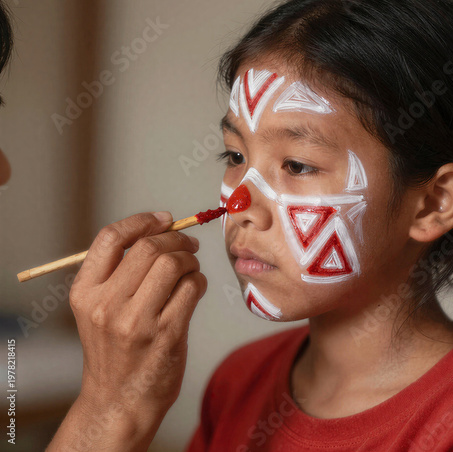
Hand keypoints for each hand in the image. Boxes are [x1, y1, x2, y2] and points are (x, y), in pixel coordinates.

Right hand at [63, 211, 205, 448]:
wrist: (120, 400)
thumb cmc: (114, 348)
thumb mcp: (98, 308)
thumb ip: (119, 271)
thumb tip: (161, 228)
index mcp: (85, 292)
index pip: (110, 238)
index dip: (141, 221)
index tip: (164, 219)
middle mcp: (106, 305)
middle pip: (148, 247)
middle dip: (176, 238)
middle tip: (188, 244)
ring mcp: (136, 321)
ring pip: (174, 263)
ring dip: (190, 259)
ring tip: (191, 267)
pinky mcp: (166, 334)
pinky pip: (192, 287)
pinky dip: (199, 280)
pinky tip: (195, 288)